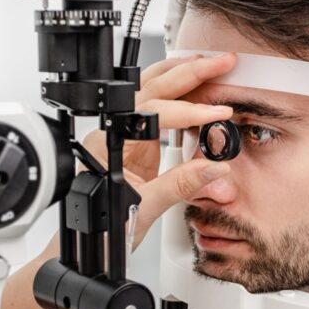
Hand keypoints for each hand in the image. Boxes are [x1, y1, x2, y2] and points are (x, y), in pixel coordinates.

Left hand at [84, 53, 237, 245]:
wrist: (86, 244)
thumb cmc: (102, 228)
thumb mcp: (145, 209)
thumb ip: (182, 185)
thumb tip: (216, 167)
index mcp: (110, 143)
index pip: (154, 114)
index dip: (190, 112)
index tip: (218, 114)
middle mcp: (113, 131)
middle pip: (153, 88)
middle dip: (190, 73)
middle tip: (221, 64)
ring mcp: (123, 133)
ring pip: (151, 89)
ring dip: (182, 74)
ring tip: (210, 64)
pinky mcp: (135, 142)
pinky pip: (158, 108)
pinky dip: (179, 94)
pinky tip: (196, 88)